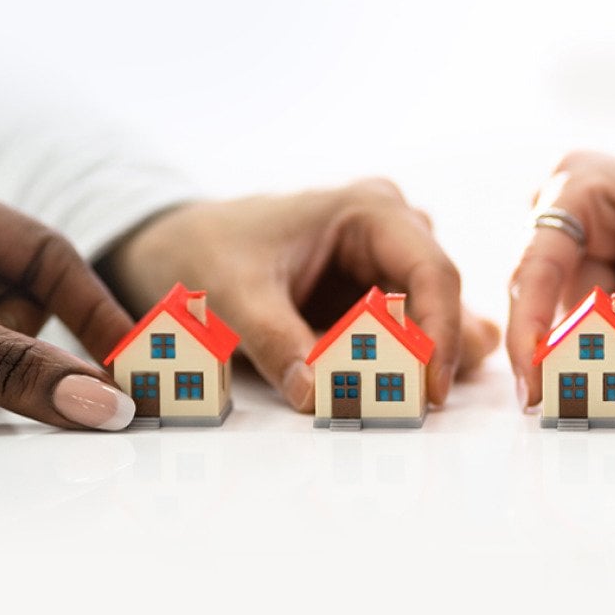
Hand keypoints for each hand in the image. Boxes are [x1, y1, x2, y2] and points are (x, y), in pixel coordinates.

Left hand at [98, 178, 499, 411]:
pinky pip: (405, 334)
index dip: (441, 332)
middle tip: (422, 404)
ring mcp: (385, 263)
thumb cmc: (205, 251)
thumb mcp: (233, 294)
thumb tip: (316, 395)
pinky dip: (402, 365)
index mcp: (368, 210)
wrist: (174, 246)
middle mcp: (390, 231)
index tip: (431, 388)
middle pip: (439, 298)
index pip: (433, 272)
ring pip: (430, 319)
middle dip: (434, 352)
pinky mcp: (374, 296)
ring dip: (423, 361)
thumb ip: (276, 341)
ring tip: (412, 399)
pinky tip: (398, 390)